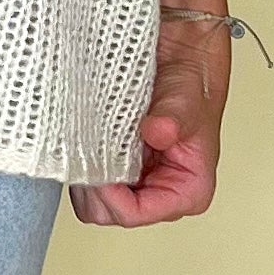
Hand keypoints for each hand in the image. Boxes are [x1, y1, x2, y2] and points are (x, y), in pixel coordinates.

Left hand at [66, 26, 228, 226]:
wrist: (183, 60)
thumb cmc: (191, 85)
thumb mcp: (187, 100)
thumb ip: (174, 119)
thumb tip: (157, 131)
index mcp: (186, 191)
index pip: (134, 214)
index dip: (109, 194)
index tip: (96, 165)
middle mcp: (159, 191)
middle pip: (108, 212)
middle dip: (93, 185)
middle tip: (86, 152)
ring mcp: (137, 180)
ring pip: (93, 199)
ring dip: (86, 173)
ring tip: (87, 143)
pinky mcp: (119, 165)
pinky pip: (89, 176)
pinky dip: (82, 161)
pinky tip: (86, 139)